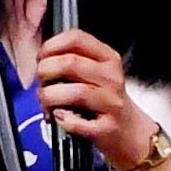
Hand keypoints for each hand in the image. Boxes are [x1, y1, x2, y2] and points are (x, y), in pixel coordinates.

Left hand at [36, 29, 157, 170]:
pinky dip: (61, 119)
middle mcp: (111, 78)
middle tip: (41, 81)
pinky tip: (58, 116)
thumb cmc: (104, 99)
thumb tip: (40, 58)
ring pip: (74, 92)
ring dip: (49, 96)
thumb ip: (72, 60)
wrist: (130, 132)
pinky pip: (76, 122)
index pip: (77, 38)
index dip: (51, 46)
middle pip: (70, 63)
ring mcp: (111, 103)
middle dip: (45, 71)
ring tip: (46, 101)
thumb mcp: (96, 72)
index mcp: (108, 58)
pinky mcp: (106, 128)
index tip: (41, 56)